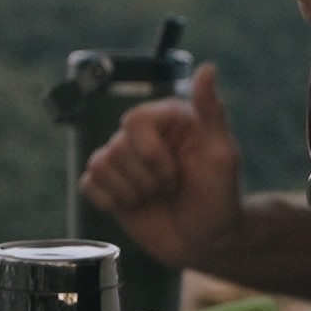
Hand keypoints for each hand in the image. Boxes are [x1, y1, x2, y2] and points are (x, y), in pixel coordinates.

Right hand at [77, 64, 244, 272]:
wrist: (206, 242)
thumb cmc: (219, 199)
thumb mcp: (222, 156)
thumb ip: (212, 112)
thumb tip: (208, 68)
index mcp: (168, 118)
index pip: (134, 120)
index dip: (150, 154)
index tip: (175, 174)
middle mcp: (143, 135)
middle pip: (115, 147)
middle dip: (145, 179)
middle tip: (169, 189)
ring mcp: (124, 160)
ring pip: (99, 165)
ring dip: (130, 192)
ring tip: (155, 198)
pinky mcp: (110, 186)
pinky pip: (87, 184)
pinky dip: (109, 201)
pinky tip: (133, 206)